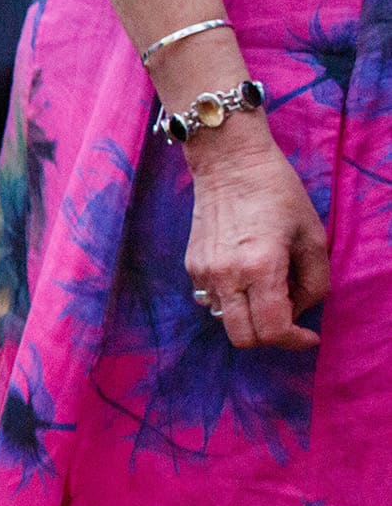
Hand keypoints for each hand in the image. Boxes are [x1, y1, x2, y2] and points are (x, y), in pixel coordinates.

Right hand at [185, 125, 329, 350]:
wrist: (229, 165)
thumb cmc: (277, 194)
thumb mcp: (313, 236)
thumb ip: (315, 282)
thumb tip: (300, 308)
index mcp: (260, 267)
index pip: (273, 329)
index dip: (295, 341)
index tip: (309, 337)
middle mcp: (226, 276)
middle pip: (243, 337)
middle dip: (270, 336)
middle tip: (288, 317)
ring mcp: (203, 273)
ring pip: (226, 320)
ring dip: (250, 316)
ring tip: (267, 289)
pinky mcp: (191, 266)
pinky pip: (213, 300)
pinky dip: (234, 299)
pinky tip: (246, 275)